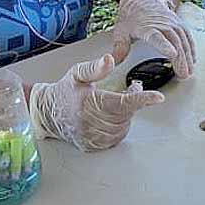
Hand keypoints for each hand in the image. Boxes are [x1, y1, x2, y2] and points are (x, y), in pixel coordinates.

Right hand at [29, 54, 163, 151]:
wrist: (47, 113)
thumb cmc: (65, 91)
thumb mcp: (78, 73)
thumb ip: (96, 68)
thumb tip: (110, 59)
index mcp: (89, 102)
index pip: (122, 102)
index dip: (142, 99)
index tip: (158, 97)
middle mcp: (89, 123)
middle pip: (126, 114)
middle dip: (133, 101)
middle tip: (131, 88)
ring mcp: (90, 136)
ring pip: (123, 127)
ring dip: (126, 114)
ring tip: (118, 102)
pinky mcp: (92, 145)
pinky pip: (115, 138)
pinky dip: (119, 126)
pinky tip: (111, 116)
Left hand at [112, 0, 195, 78]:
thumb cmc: (132, 17)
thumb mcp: (121, 31)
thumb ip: (119, 48)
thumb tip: (114, 61)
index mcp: (146, 26)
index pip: (157, 37)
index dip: (165, 46)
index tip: (172, 54)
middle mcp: (162, 24)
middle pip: (174, 41)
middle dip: (181, 59)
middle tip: (183, 74)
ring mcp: (173, 24)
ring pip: (183, 41)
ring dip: (188, 57)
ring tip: (188, 72)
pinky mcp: (179, 25)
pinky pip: (188, 38)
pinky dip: (191, 50)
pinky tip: (192, 60)